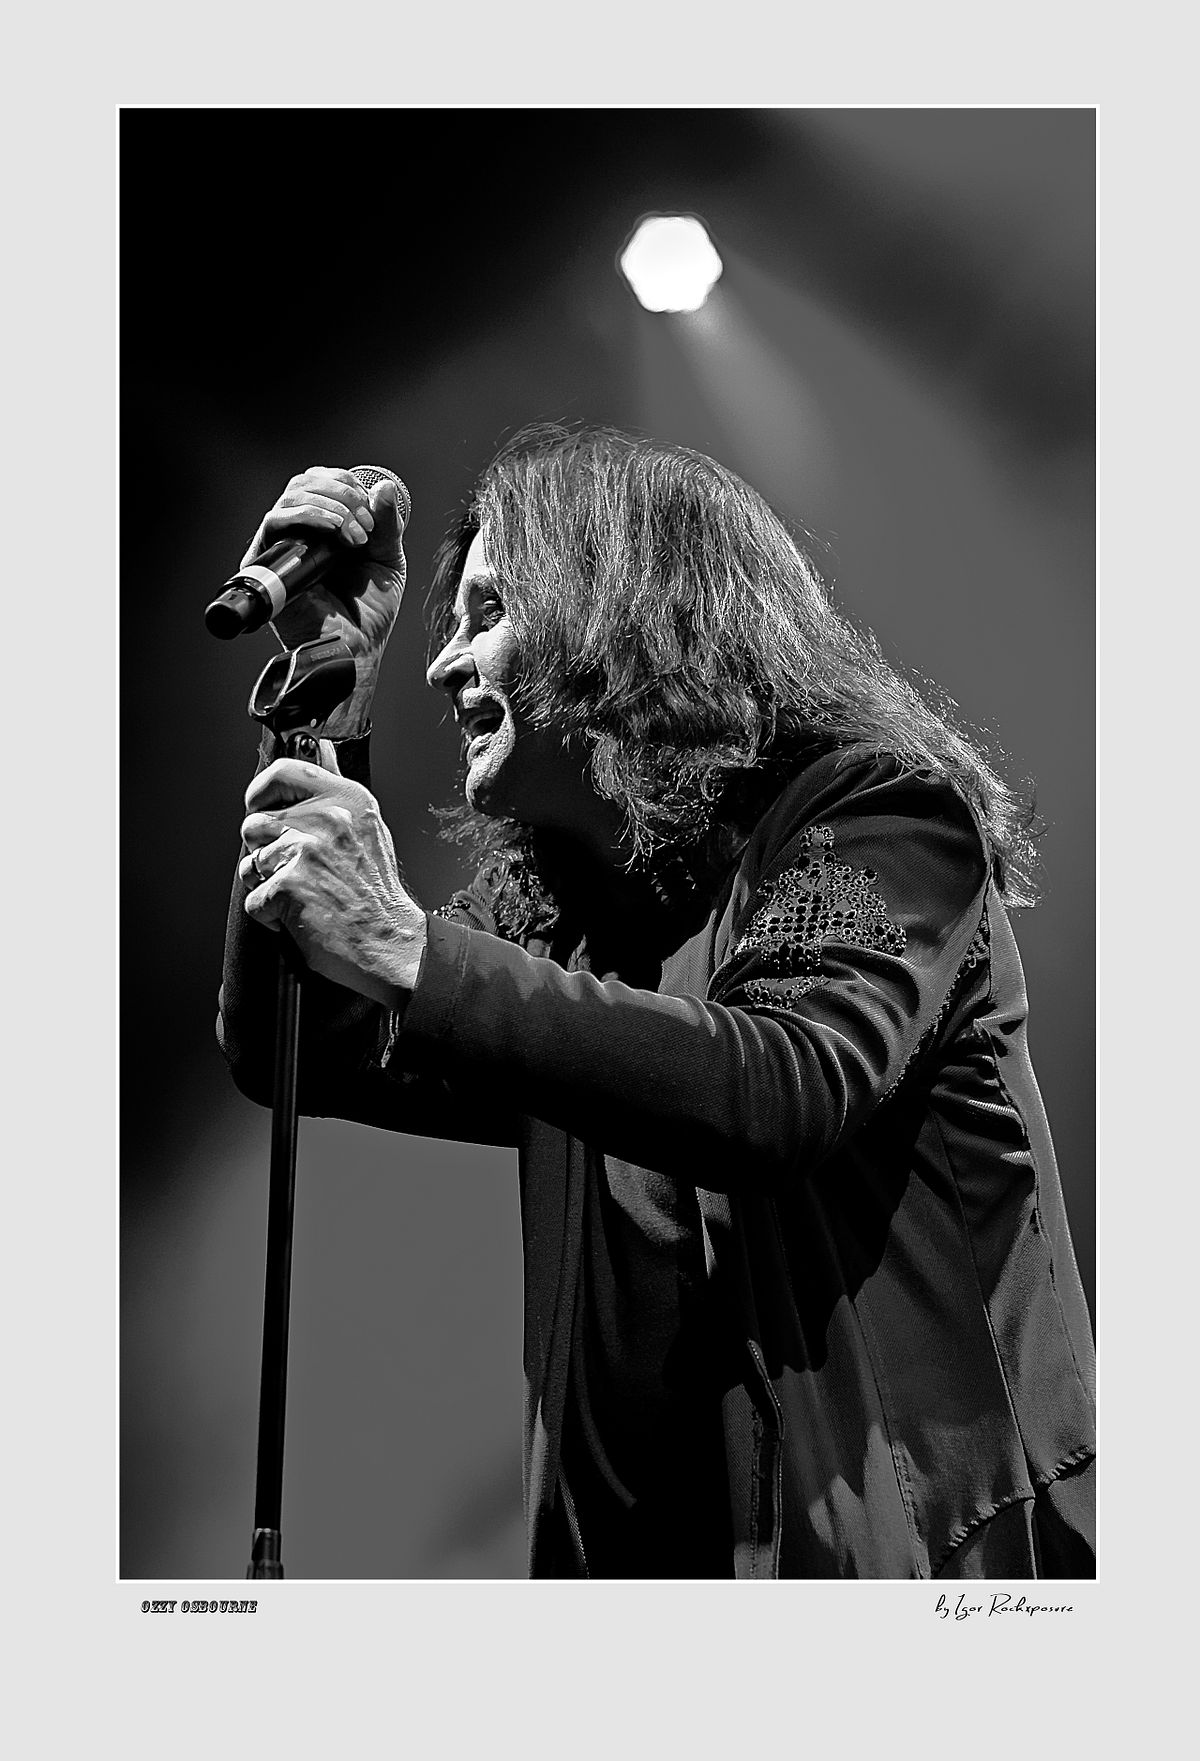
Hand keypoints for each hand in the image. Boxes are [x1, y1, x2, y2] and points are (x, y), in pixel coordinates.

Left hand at [239, 750, 426, 1005]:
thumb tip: (324, 749)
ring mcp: (306, 852)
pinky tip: (302, 916)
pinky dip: (271, 916)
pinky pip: (254, 900)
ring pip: (250, 864)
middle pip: (254, 824)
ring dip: (267, 886)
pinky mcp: (288, 886)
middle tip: (299, 872)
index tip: (261, 809)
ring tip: (304, 896)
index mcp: (347, 799)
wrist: (391, 943)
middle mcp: (327, 819)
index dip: (260, 793)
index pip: (281, 773)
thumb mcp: (368, 829)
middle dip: (266, 852)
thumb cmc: (377, 894)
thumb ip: (337, 793)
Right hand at [241, 465, 407, 732]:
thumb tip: (385, 485)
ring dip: (331, 506)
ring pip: (291, 497)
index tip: (373, 510)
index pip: (322, 482)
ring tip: (356, 536)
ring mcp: (281, 548)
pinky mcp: (266, 564)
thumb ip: (387, 524)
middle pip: (304, 482)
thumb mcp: (387, 559)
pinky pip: (275, 522)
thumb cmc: (370, 614)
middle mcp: (299, 535)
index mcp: (324, 529)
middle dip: (341, 492)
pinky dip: (309, 517)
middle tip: (366, 525)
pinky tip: (336, 533)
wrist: (356, 650)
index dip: (347, 484)